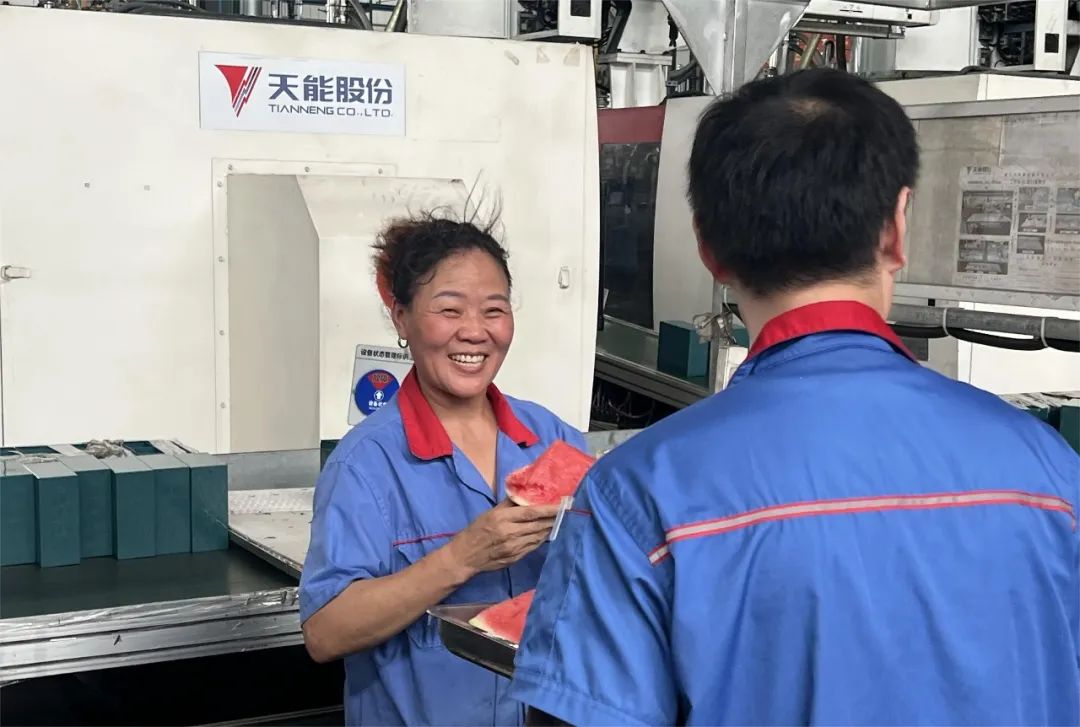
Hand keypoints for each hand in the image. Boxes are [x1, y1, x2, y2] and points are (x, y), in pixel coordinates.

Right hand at [441, 500, 559, 579]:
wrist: (466, 555)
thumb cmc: (477, 530)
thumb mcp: (490, 513)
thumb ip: (509, 504)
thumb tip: (525, 492)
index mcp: (503, 519)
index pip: (532, 513)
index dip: (549, 509)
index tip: (563, 504)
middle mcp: (510, 533)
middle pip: (538, 525)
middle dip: (554, 518)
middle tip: (568, 511)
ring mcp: (514, 548)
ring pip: (538, 537)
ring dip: (550, 528)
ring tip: (560, 520)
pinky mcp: (515, 558)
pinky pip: (533, 547)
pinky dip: (541, 539)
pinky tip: (546, 533)